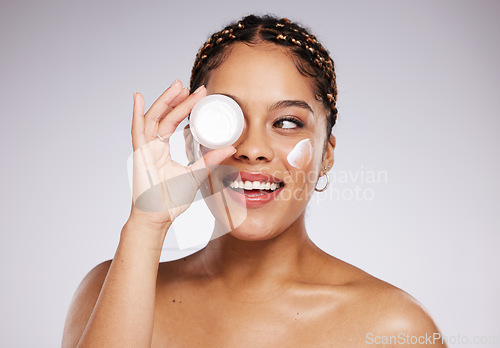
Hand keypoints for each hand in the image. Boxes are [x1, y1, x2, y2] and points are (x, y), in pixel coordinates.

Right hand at [129, 81, 235, 227]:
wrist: (158, 217)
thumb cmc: (170, 200)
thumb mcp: (196, 175)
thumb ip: (210, 160)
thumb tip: (230, 148)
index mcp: (162, 149)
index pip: (173, 122)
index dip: (185, 107)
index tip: (198, 96)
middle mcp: (152, 146)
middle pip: (164, 116)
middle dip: (177, 100)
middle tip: (191, 86)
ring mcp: (144, 149)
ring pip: (153, 118)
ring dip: (164, 101)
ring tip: (177, 86)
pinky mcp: (139, 154)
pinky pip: (137, 130)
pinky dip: (137, 114)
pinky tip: (138, 98)